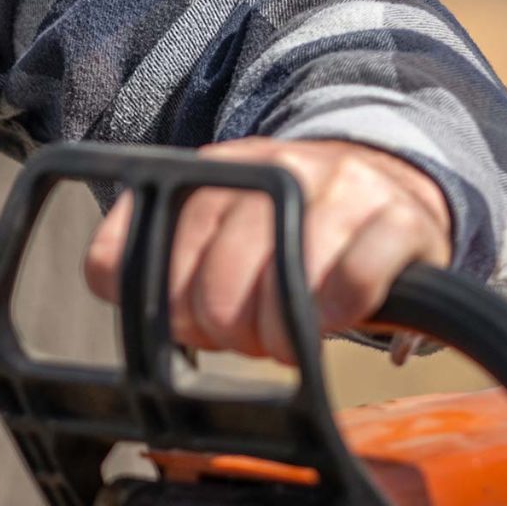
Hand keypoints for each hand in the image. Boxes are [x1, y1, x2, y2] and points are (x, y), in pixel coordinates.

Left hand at [84, 139, 452, 362]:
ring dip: (287, 335)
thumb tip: (108, 279)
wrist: (394, 188)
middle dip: (233, 333)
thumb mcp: (216, 224)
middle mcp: (274, 169)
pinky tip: (342, 312)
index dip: (176, 315)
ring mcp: (338, 189)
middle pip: (217, 292)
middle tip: (256, 334)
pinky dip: (341, 315)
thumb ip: (148, 250)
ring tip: (297, 330)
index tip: (203, 321)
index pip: (152, 262)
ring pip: (282, 292)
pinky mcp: (397, 218)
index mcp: (214, 173)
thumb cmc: (293, 228)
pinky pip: (352, 286)